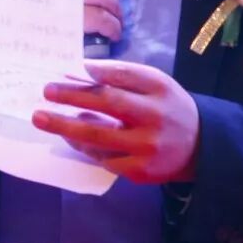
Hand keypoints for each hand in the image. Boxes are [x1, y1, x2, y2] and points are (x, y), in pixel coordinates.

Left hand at [34, 59, 199, 183]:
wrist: (199, 147)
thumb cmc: (168, 108)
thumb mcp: (155, 84)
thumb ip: (123, 75)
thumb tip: (83, 70)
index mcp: (159, 90)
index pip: (121, 77)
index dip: (91, 73)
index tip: (62, 71)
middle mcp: (155, 118)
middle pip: (107, 104)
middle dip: (72, 97)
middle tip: (45, 92)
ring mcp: (147, 148)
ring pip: (99, 137)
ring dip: (67, 127)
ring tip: (43, 119)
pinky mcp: (140, 172)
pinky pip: (104, 159)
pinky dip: (85, 148)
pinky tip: (72, 138)